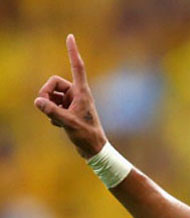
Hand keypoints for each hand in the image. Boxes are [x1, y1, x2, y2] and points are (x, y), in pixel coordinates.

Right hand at [34, 34, 106, 158]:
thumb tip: (37, 101)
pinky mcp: (68, 110)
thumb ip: (51, 111)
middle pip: (53, 83)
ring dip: (49, 107)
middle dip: (45, 93)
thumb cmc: (86, 135)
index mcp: (82, 92)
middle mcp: (77, 94)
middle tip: (44, 106)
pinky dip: (52, 116)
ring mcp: (72, 102)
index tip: (70, 36)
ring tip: (58, 121)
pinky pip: (52, 107)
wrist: (94, 149)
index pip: (77, 67)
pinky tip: (61, 126)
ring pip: (51, 96)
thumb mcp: (67, 123)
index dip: (72, 52)